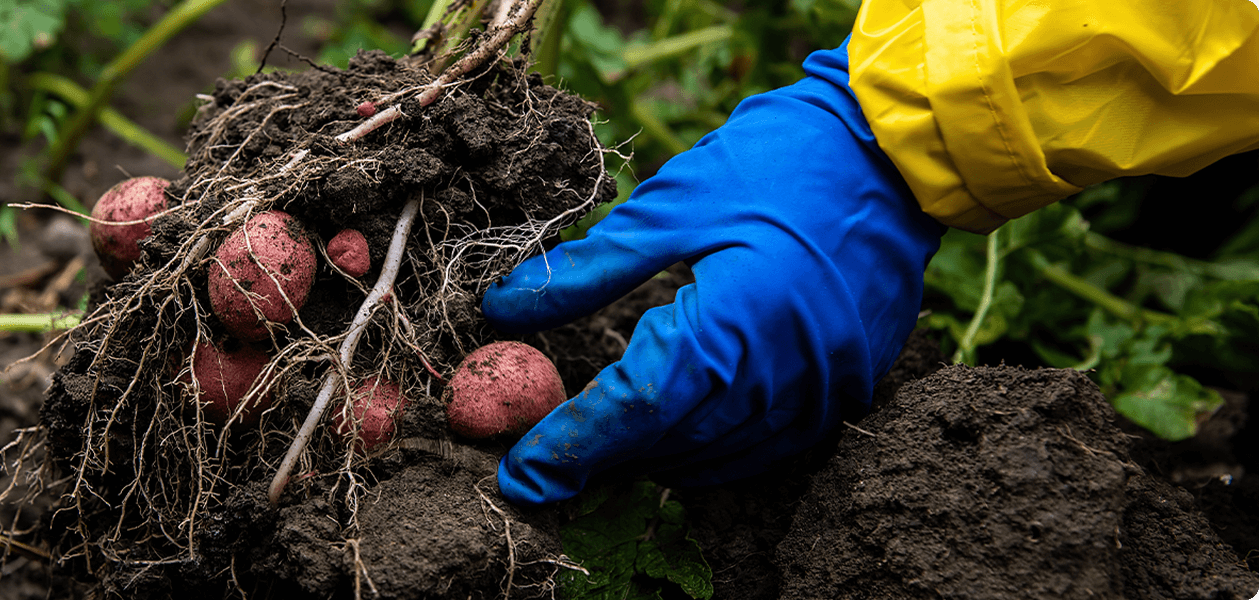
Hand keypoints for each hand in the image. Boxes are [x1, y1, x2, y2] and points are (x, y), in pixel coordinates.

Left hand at [483, 42, 943, 505]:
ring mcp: (822, 390)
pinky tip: (680, 430)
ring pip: (717, 456)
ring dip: (654, 455)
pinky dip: (712, 449)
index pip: (634, 409)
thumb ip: (587, 269)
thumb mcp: (672, 204)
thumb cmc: (780, 161)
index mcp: (732, 321)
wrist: (897, 154)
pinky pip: (767, 448)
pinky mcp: (847, 390)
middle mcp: (781, 374)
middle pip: (670, 444)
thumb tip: (505, 306)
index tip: (521, 477)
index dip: (571, 447)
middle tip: (551, 452)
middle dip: (603, 455)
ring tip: (607, 439)